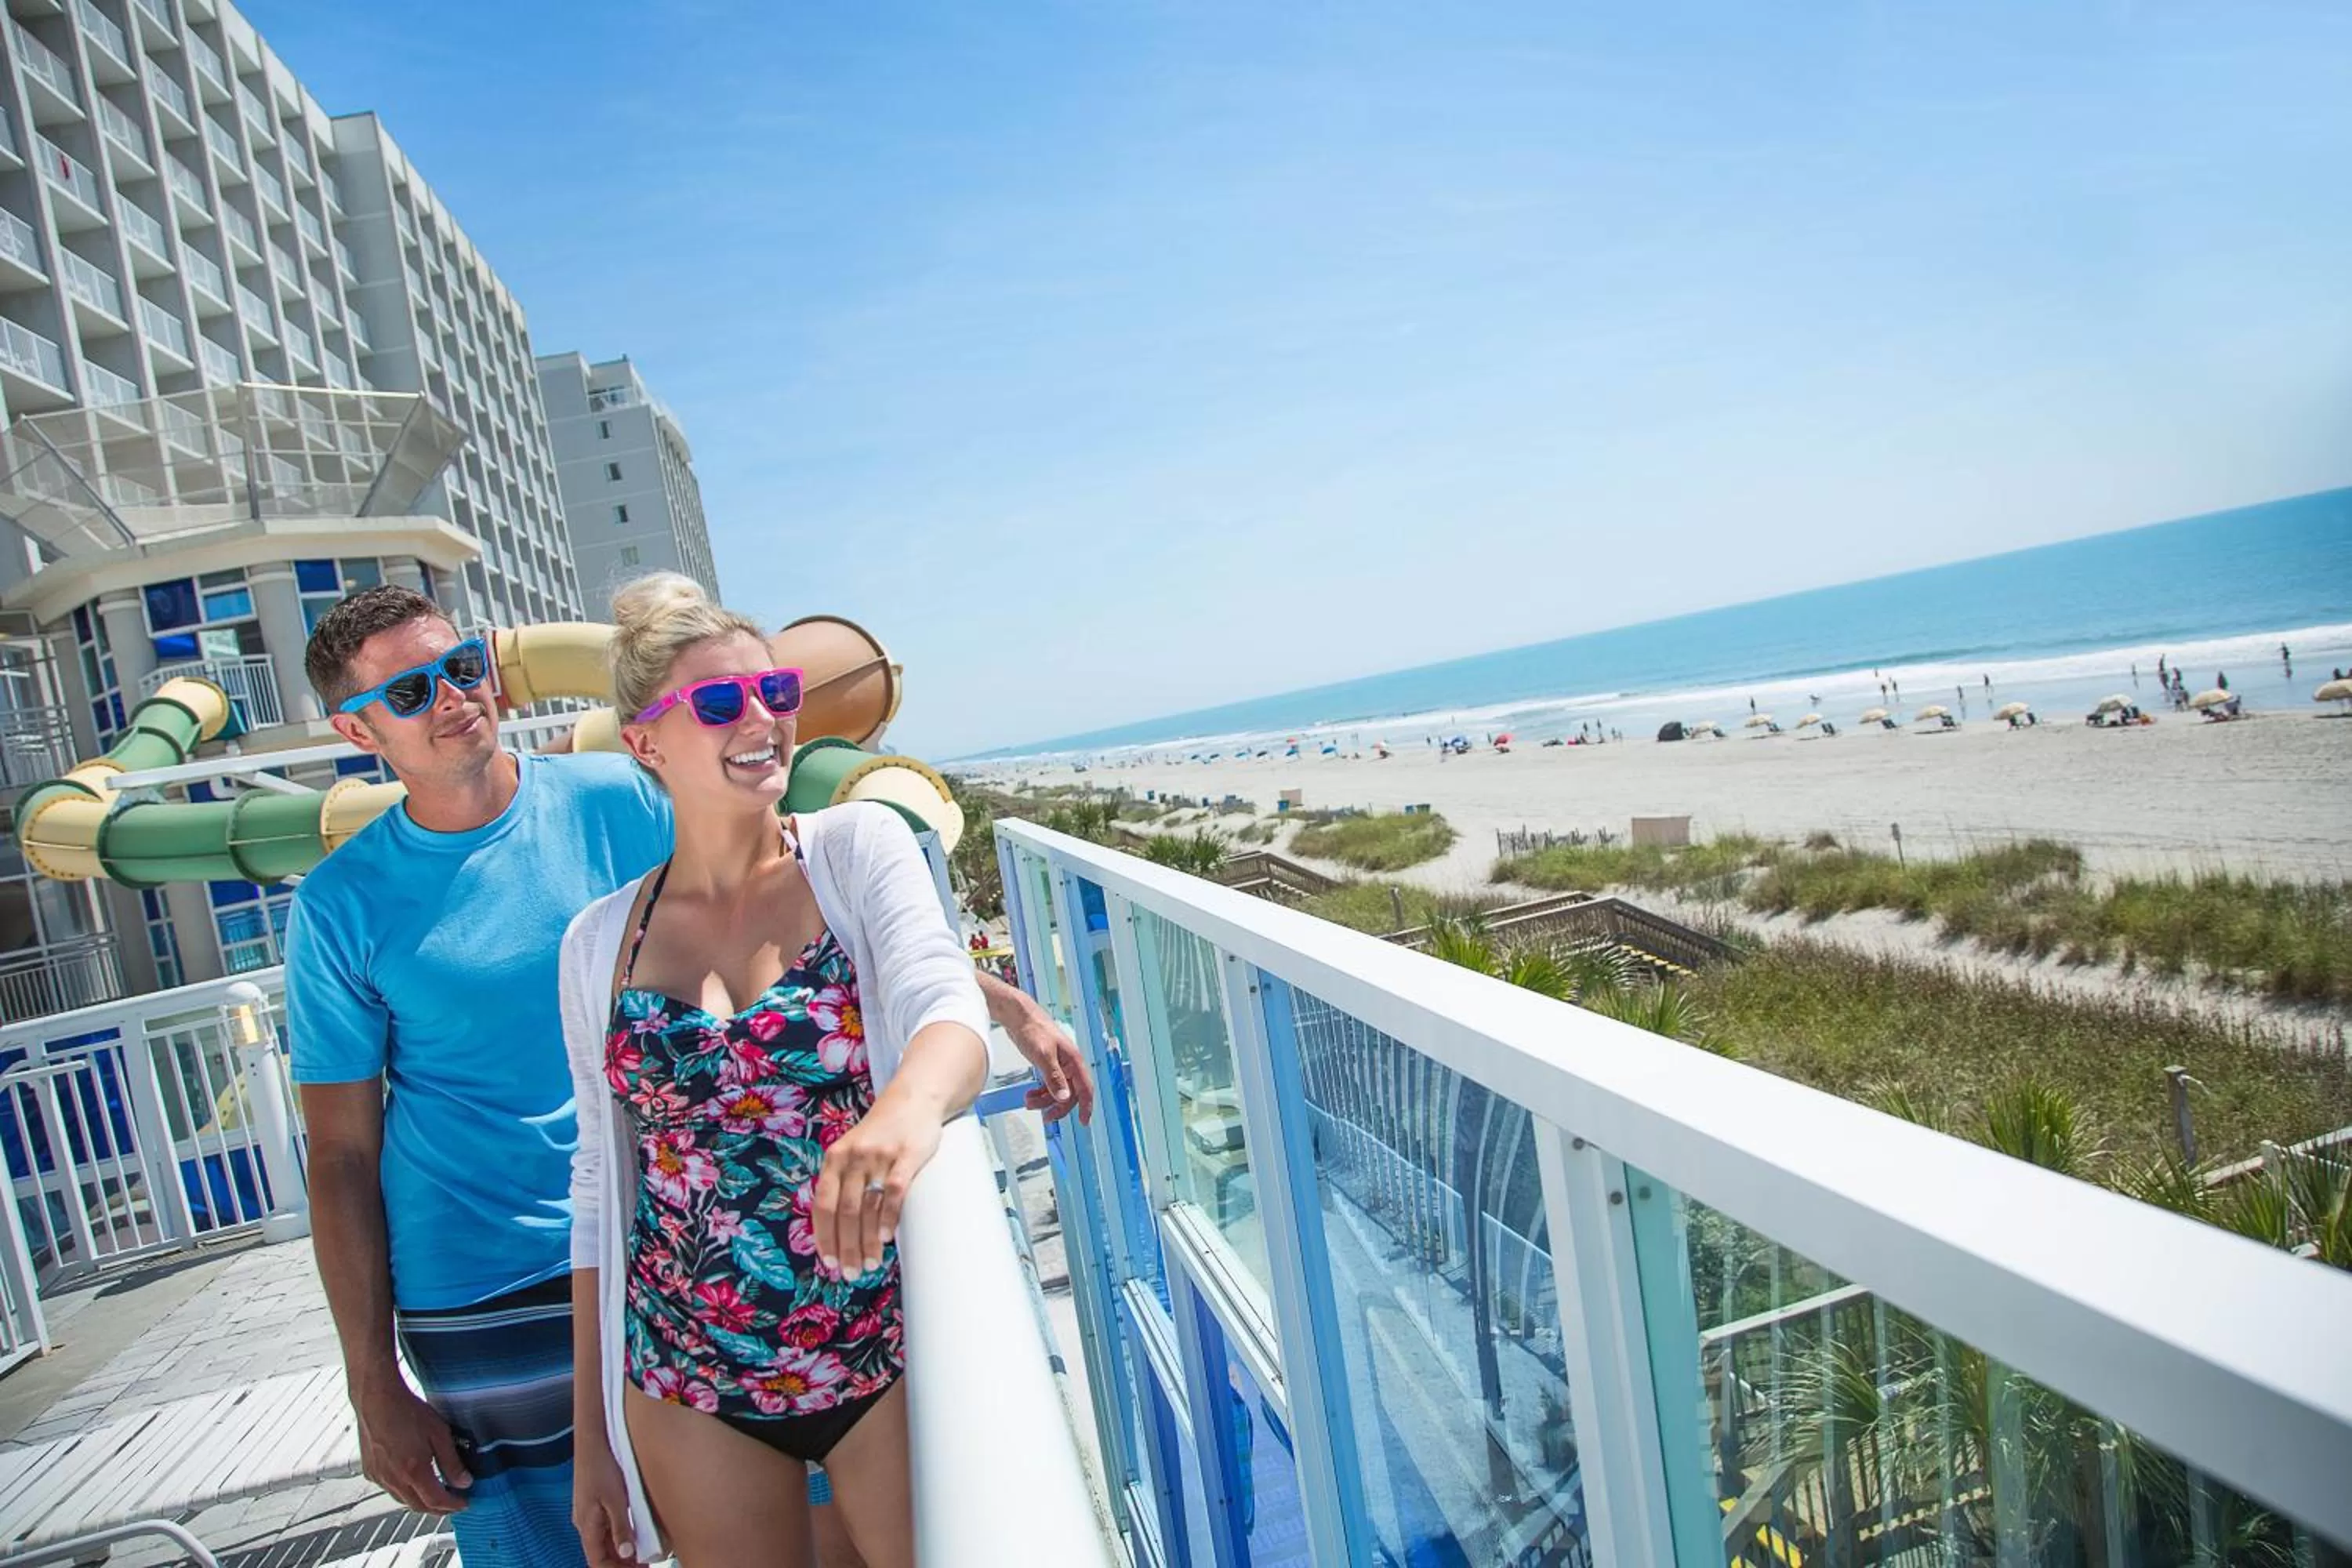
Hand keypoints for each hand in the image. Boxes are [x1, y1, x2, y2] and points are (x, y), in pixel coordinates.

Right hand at [353, 1377, 469, 1513]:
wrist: (377, 1399)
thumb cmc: (406, 1411)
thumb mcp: (439, 1434)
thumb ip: (452, 1462)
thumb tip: (463, 1481)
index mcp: (413, 1471)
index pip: (436, 1501)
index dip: (453, 1505)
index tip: (463, 1503)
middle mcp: (393, 1479)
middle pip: (418, 1507)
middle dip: (438, 1509)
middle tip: (452, 1503)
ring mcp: (379, 1477)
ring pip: (402, 1501)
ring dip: (420, 1502)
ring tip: (435, 1494)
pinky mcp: (370, 1471)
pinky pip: (389, 1490)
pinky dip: (404, 1492)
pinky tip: (412, 1482)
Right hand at [574, 1432, 637, 1565]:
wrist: (593, 1438)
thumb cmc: (603, 1466)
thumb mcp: (615, 1499)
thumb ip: (620, 1527)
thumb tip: (626, 1554)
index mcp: (586, 1525)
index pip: (597, 1562)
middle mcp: (585, 1523)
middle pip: (600, 1554)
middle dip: (620, 1564)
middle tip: (644, 1566)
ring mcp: (588, 1513)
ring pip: (603, 1541)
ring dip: (620, 1552)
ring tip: (643, 1556)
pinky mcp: (594, 1503)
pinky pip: (605, 1527)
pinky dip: (619, 1536)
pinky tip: (634, 1535)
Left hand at [813, 1098, 945, 1279]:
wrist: (914, 1098)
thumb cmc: (882, 1132)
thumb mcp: (853, 1150)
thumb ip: (844, 1182)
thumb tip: (839, 1228)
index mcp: (834, 1159)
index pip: (822, 1205)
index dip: (824, 1237)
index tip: (829, 1263)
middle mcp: (852, 1157)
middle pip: (843, 1212)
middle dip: (846, 1247)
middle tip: (851, 1274)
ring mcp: (879, 1156)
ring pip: (866, 1207)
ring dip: (867, 1241)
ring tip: (870, 1264)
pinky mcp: (906, 1155)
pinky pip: (894, 1191)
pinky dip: (888, 1217)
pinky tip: (887, 1238)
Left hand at [1003, 1000, 1094, 1125]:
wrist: (1018, 1016)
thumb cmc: (1033, 1030)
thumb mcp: (1043, 1055)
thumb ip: (1054, 1078)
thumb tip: (1064, 1098)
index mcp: (1073, 1061)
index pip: (1085, 1088)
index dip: (1086, 1106)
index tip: (1083, 1121)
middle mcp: (1069, 1064)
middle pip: (1070, 1093)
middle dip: (1057, 1106)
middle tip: (1045, 1117)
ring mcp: (1058, 1065)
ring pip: (1057, 1090)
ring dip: (1045, 1100)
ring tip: (1029, 1103)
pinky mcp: (1047, 1064)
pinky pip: (1048, 1085)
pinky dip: (1040, 1093)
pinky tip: (1030, 1095)